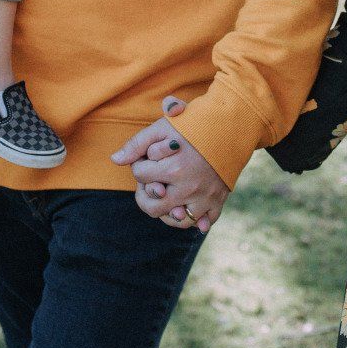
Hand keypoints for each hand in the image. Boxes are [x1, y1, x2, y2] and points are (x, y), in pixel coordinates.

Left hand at [110, 96, 227, 232]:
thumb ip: (137, 143)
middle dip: (145, 194)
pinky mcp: (218, 202)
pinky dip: (193, 220)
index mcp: (174, 168)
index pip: (140, 175)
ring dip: (166, 212)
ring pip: (176, 220)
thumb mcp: (164, 127)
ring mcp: (205, 198)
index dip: (140, 165)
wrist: (232, 126)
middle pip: (152, 206)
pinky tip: (185, 208)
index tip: (148, 158)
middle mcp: (189, 188)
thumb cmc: (195, 125)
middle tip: (151, 182)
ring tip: (164, 197)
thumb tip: (114, 160)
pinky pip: (201, 222)